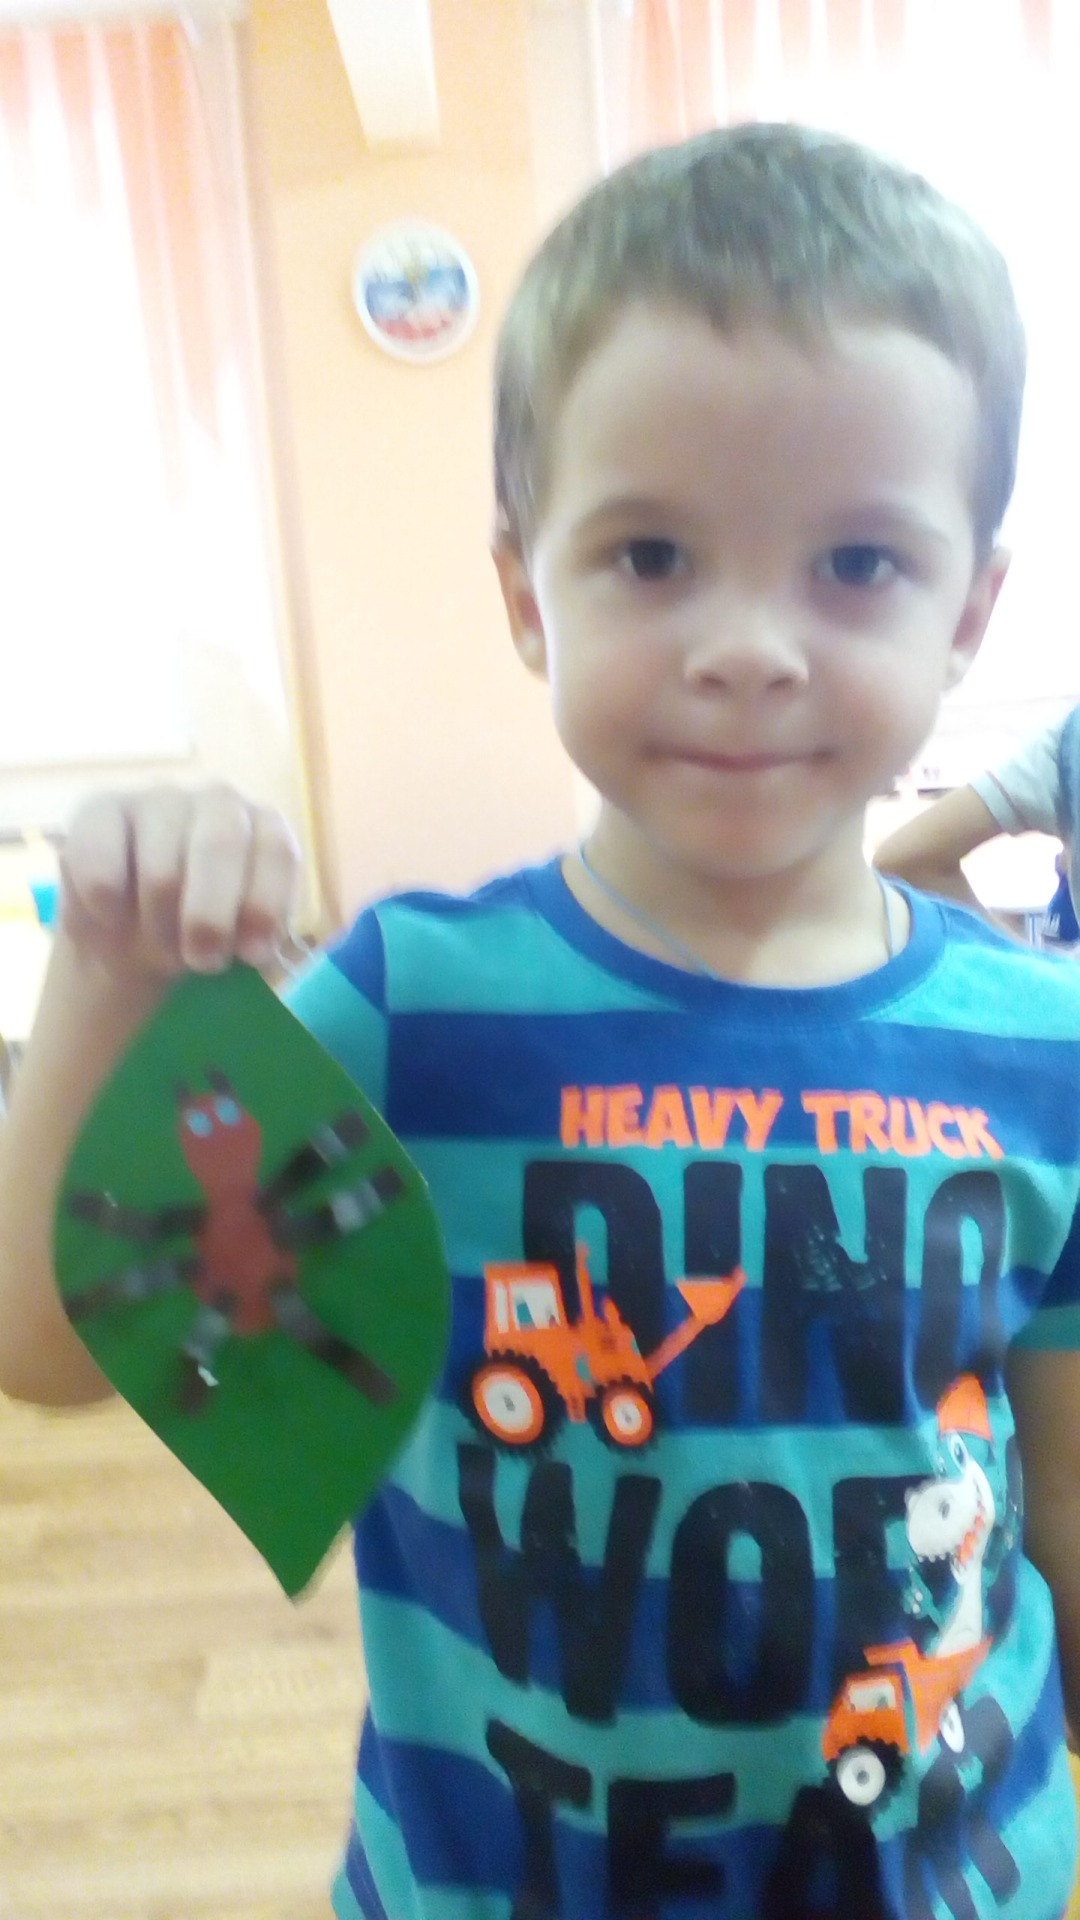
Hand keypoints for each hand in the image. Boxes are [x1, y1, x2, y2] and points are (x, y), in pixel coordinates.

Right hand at [58, 786, 300, 979]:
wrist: (129, 936)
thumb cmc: (198, 934)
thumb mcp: (239, 940)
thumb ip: (257, 938)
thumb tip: (261, 953)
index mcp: (263, 827)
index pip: (276, 850)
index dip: (265, 906)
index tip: (252, 955)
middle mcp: (216, 801)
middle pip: (221, 845)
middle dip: (210, 917)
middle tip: (203, 961)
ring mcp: (156, 799)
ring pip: (161, 869)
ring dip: (159, 926)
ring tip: (160, 947)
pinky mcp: (99, 810)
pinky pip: (103, 869)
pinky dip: (109, 910)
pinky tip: (113, 918)